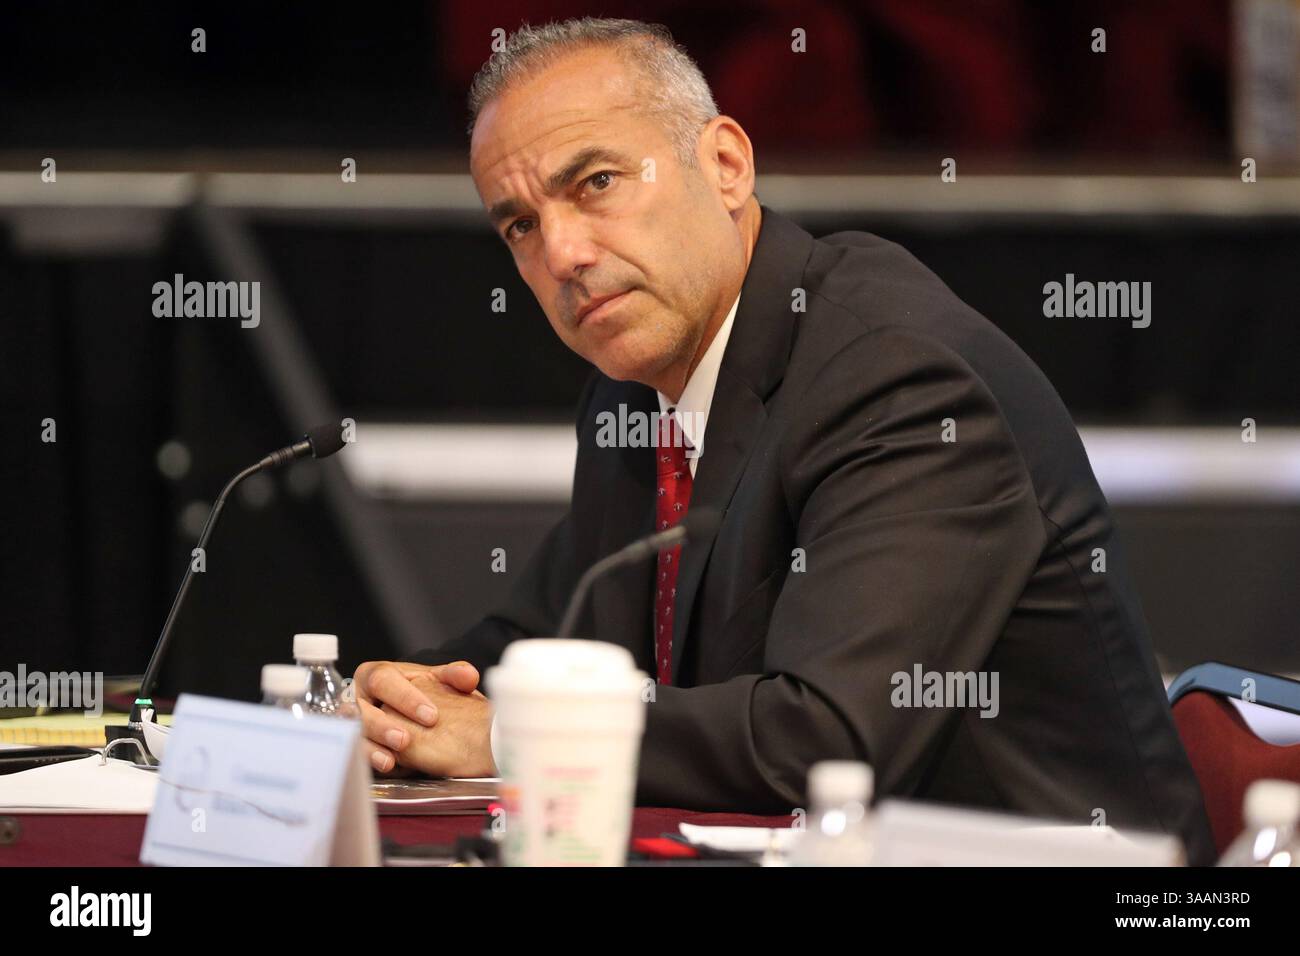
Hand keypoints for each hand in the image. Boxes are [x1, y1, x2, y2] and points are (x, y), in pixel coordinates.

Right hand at [352, 660, 481, 772]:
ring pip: (354, 735)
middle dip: (383, 726)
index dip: (405, 697)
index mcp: (375, 674)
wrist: (411, 716)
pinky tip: (386, 768)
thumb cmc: (419, 695)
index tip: (431, 716)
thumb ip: (452, 676)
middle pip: (361, 709)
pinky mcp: (352, 744)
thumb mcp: (435, 681)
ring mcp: (350, 723)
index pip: (383, 680)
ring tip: (391, 760)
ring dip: (372, 747)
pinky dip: (370, 761)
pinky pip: (355, 754)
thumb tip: (468, 676)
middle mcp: (358, 698)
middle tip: (405, 740)